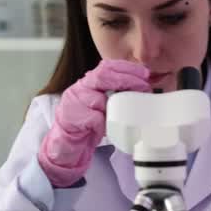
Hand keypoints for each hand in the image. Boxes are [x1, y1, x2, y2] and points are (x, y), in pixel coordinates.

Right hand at [37, 60, 150, 186]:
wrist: (66, 143)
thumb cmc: (88, 124)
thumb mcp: (102, 105)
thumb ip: (115, 94)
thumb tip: (143, 89)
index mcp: (87, 83)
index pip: (106, 67)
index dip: (127, 68)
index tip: (144, 74)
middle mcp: (79, 88)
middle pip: (102, 76)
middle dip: (126, 80)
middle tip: (143, 87)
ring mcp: (73, 102)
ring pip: (99, 99)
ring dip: (114, 107)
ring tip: (122, 115)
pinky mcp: (71, 118)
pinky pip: (94, 119)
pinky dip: (103, 125)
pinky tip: (104, 129)